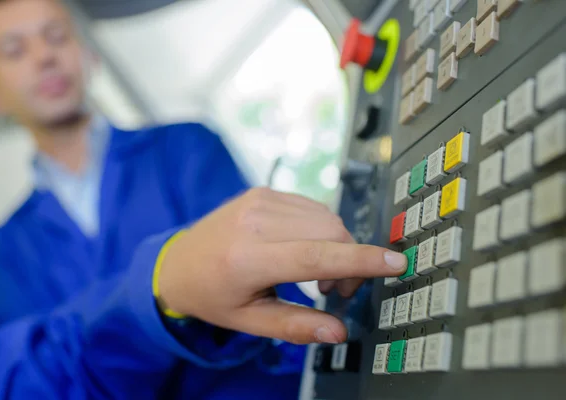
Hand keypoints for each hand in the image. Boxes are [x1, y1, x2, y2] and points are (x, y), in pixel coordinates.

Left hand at [157, 188, 406, 344]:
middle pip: (330, 233)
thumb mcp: (248, 320)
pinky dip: (321, 229)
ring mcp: (260, 200)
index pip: (317, 255)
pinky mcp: (264, 191)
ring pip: (325, 217)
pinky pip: (311, 207)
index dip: (360, 261)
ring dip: (336, 245)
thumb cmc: (212, 295)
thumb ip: (295, 325)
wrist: (177, 260)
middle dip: (348, 261)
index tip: (395, 264)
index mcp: (249, 258)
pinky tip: (305, 248)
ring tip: (317, 273)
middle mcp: (256, 221)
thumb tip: (338, 332)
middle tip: (335, 291)